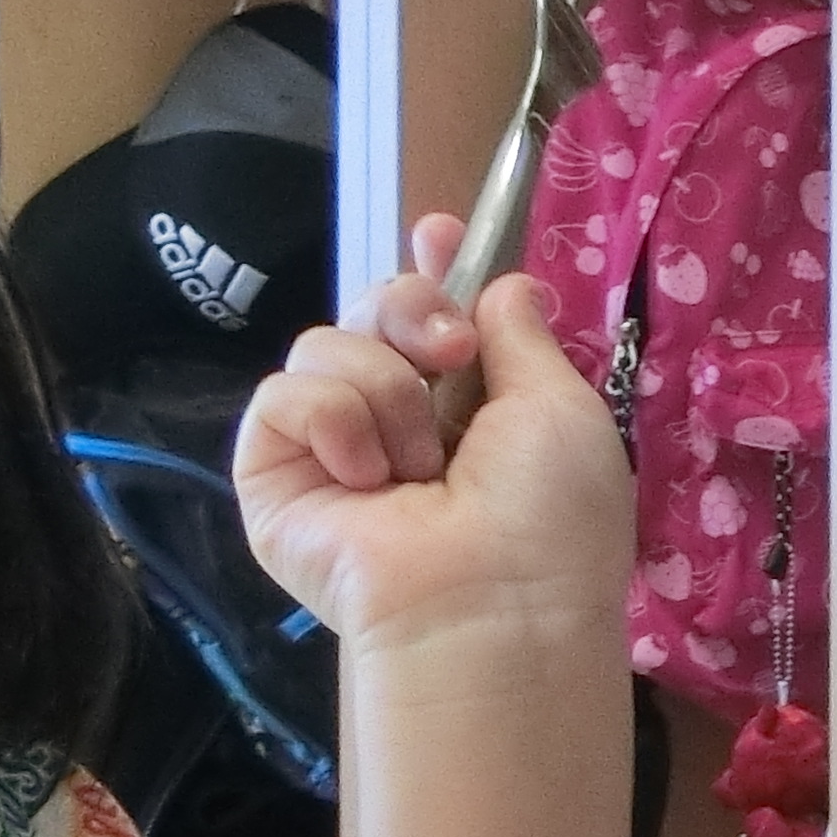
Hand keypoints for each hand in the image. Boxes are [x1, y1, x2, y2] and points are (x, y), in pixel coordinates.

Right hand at [235, 217, 632, 659]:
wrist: (490, 603)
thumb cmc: (548, 515)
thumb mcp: (561, 408)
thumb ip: (523, 335)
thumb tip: (502, 279)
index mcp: (471, 406)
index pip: (432, 315)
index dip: (431, 268)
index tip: (439, 233)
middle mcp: (398, 419)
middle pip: (374, 308)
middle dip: (412, 311)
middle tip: (450, 352)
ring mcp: (332, 447)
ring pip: (326, 343)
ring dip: (387, 390)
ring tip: (422, 466)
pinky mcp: (274, 474)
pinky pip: (282, 394)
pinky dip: (333, 421)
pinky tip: (369, 480)